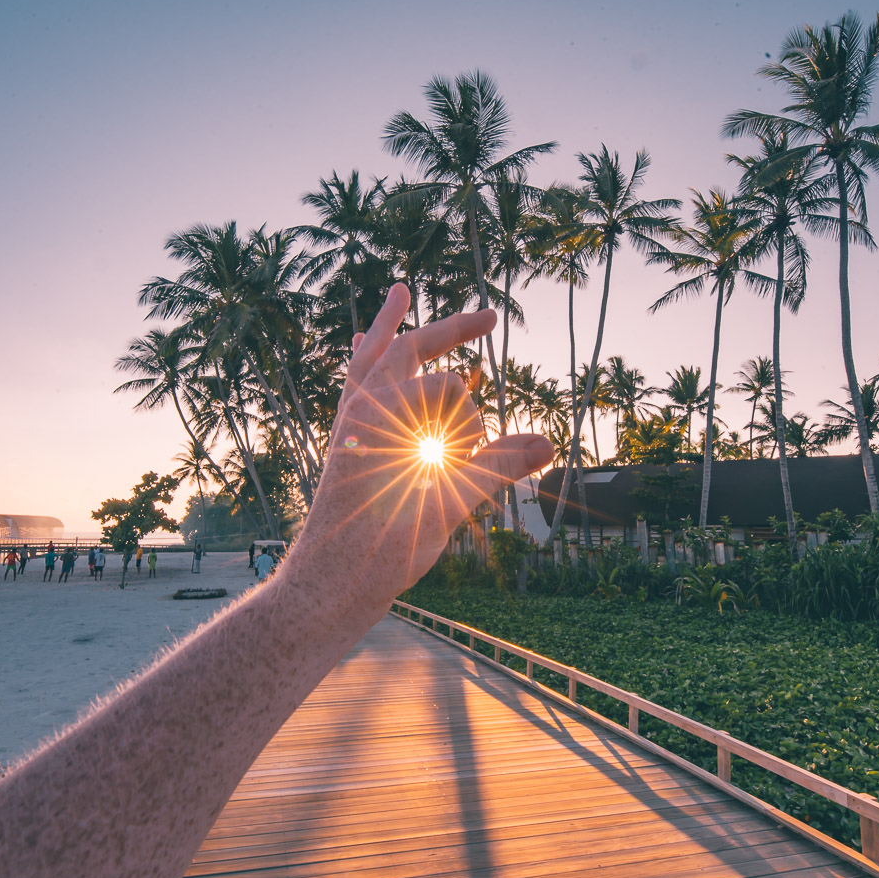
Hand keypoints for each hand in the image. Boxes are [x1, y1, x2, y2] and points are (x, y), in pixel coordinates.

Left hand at [297, 283, 551, 604]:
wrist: (330, 583)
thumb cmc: (385, 546)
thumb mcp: (449, 504)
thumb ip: (497, 466)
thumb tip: (548, 443)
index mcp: (384, 414)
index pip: (447, 391)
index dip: (471, 423)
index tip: (473, 462)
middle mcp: (362, 408)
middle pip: (410, 348)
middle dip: (450, 330)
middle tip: (489, 316)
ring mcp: (349, 422)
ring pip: (372, 358)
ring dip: (391, 327)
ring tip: (399, 294)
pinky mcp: (344, 440)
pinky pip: (352, 384)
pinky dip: (364, 359)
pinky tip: (362, 344)